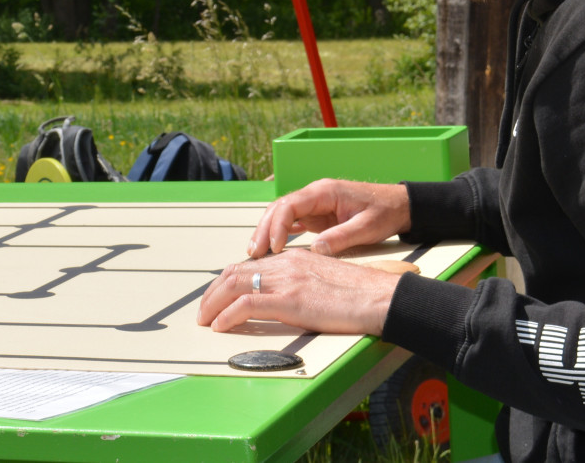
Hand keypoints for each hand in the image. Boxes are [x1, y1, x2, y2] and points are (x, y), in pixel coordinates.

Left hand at [195, 248, 398, 334]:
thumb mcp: (325, 282)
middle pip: (235, 272)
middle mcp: (286, 264)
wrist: (381, 297)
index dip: (228, 281)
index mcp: (295, 258)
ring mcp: (287, 280)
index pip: (250, 265)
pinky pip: (247, 305)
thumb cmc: (362, 295)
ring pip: (234, 285)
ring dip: (213, 304)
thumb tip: (286, 301)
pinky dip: (227, 315)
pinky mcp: (290, 300)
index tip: (218, 296)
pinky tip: (220, 326)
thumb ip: (302, 284)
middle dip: (213, 292)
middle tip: (204, 310)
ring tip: (205, 320)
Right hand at [247, 179, 410, 258]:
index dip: (277, 225)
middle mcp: (314, 195)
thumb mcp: (367, 227)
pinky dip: (278, 234)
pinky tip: (270, 249)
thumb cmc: (385, 212)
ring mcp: (314, 204)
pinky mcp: (317, 215)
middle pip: (278, 208)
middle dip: (263, 229)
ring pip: (281, 215)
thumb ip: (341, 237)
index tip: (275, 247)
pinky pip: (291, 222)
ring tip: (255, 253)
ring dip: (267, 232)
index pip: (290, 204)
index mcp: (324, 191)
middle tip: (253, 253)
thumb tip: (315, 250)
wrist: (399, 205)